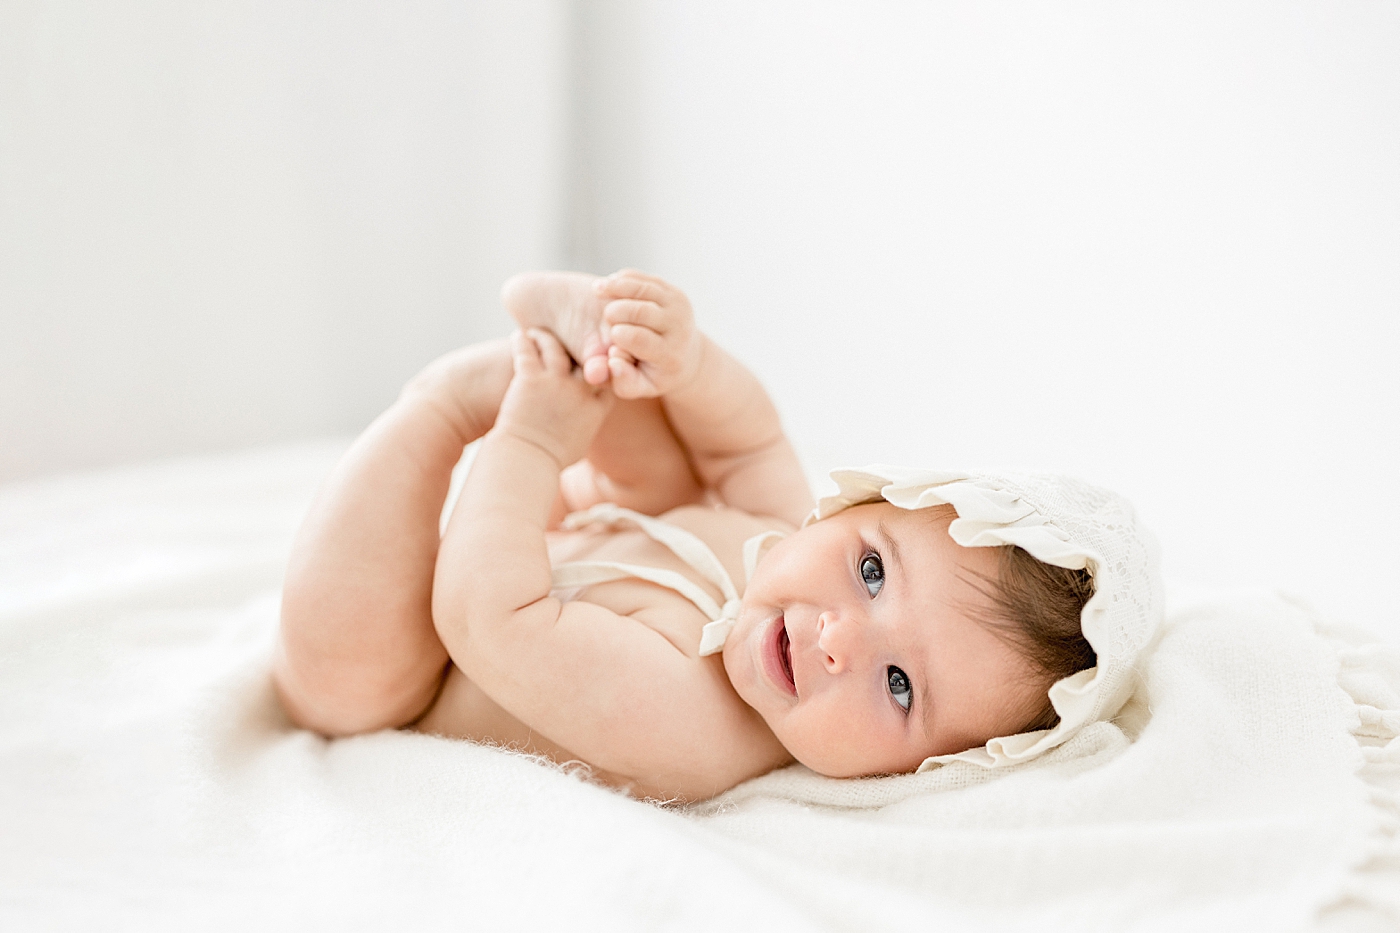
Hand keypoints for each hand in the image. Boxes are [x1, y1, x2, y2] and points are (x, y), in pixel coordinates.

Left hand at [495, 328, 613, 468]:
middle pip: (586, 357)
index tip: (594, 362)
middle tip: (570, 336)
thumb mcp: (578, 447)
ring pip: (555, 346)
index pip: (607, 380)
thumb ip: (584, 429)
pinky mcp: (531, 379)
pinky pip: (527, 350)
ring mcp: (555, 383)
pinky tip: (518, 335)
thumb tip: (583, 428)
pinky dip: (522, 340)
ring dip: (546, 337)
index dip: (602, 367)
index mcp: (594, 410)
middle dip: (580, 345)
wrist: (527, 461)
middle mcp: (579, 392)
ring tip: (538, 333)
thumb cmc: (549, 460)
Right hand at [594, 270, 704, 398]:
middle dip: (616, 311)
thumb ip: (622, 381)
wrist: (683, 357)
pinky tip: (609, 285)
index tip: (610, 339)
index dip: (618, 335)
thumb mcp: (637, 387)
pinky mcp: (674, 292)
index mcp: (670, 355)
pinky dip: (623, 278)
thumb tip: (613, 360)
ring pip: (642, 288)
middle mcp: (679, 328)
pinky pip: (645, 279)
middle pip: (641, 311)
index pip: (639, 339)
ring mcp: (679, 307)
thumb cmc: (651, 374)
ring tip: (596, 290)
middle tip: (605, 317)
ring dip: (615, 286)